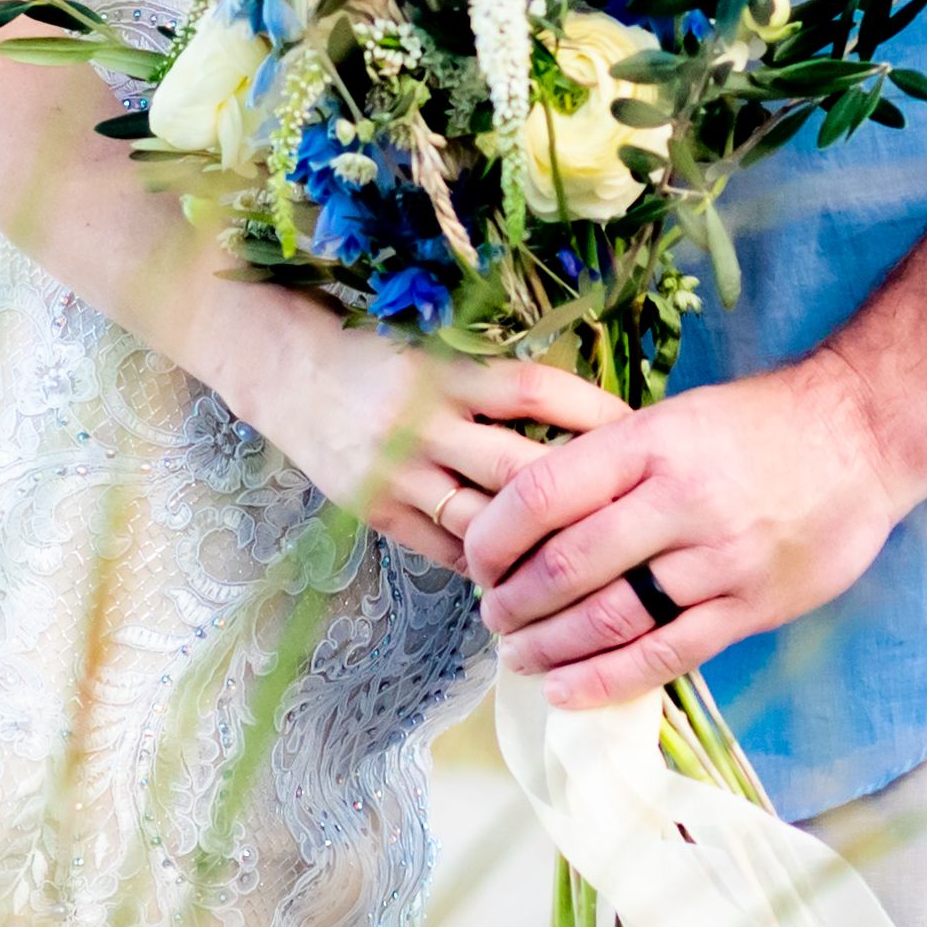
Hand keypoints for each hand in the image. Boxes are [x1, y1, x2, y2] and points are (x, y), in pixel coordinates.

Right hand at [194, 289, 620, 573]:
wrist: (284, 371)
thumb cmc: (378, 357)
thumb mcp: (438, 356)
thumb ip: (496, 390)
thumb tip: (586, 427)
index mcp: (445, 375)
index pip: (534, 392)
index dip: (592, 411)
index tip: (641, 428)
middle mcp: (422, 425)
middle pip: (517, 471)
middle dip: (576, 495)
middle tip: (632, 509)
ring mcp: (396, 475)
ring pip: (484, 523)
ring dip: (536, 544)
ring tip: (589, 558)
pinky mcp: (376, 512)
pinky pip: (446, 550)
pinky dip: (490, 562)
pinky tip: (529, 571)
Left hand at [462, 357, 922, 706]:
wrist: (864, 434)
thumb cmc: (758, 423)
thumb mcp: (674, 417)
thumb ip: (609, 462)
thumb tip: (526, 511)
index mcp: (650, 442)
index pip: (543, 493)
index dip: (494, 537)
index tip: (475, 560)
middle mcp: (680, 499)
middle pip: (568, 565)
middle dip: (514, 601)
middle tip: (492, 615)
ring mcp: (719, 558)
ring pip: (612, 618)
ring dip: (551, 647)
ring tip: (519, 657)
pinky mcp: (753, 605)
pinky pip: (667, 654)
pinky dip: (608, 679)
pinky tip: (568, 689)